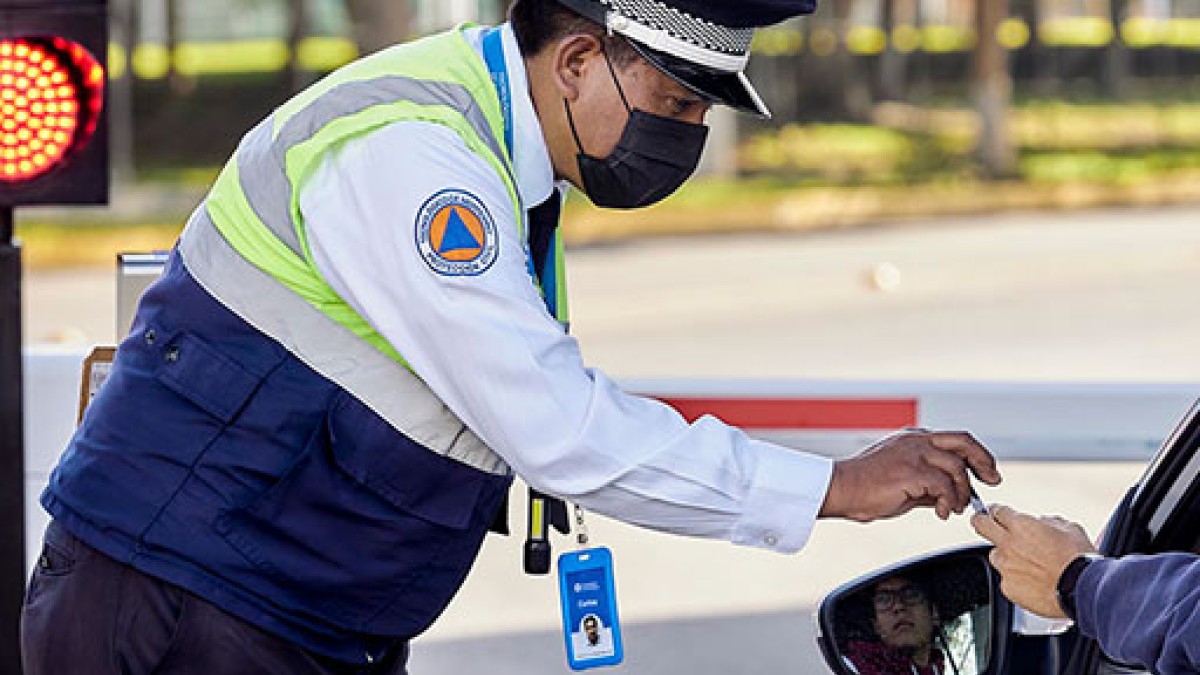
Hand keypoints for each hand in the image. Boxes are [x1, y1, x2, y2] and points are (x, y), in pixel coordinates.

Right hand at [819, 429, 1000, 521]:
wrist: (840, 490)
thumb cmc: (864, 488)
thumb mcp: (903, 482)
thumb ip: (927, 485)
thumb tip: (948, 497)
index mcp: (913, 439)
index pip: (955, 440)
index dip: (976, 455)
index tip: (986, 472)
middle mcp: (916, 441)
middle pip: (964, 442)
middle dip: (984, 462)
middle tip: (993, 480)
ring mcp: (914, 454)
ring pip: (957, 468)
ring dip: (963, 492)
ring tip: (955, 508)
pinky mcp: (911, 471)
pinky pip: (944, 487)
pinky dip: (949, 502)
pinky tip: (942, 512)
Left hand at [971, 504, 1098, 618]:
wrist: (1082, 590)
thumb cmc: (1079, 560)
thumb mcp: (1069, 528)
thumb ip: (1049, 522)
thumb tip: (1042, 522)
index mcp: (1021, 525)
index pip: (997, 511)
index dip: (998, 511)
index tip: (998, 513)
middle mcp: (1008, 544)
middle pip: (980, 525)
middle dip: (980, 521)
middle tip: (983, 522)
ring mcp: (1005, 567)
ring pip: (995, 556)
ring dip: (1005, 556)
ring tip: (1027, 564)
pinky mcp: (1007, 587)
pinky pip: (1006, 579)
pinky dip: (1016, 579)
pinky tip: (1033, 582)